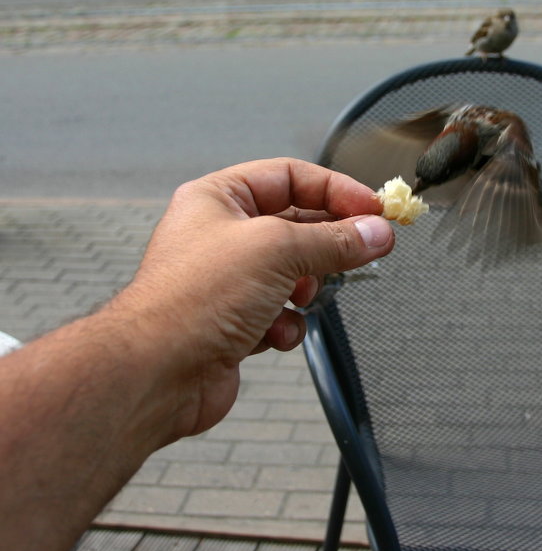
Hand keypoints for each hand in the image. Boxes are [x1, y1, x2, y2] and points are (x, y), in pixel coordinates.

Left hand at [112, 157, 393, 440]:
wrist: (156, 373)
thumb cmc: (192, 301)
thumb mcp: (277, 250)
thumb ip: (335, 240)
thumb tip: (377, 233)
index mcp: (218, 199)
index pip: (291, 176)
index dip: (337, 190)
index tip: (376, 210)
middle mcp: (221, 235)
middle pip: (298, 225)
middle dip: (329, 244)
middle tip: (369, 251)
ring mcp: (228, 281)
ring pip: (295, 273)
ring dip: (306, 289)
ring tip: (301, 296)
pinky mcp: (235, 323)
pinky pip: (283, 313)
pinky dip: (287, 324)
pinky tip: (273, 333)